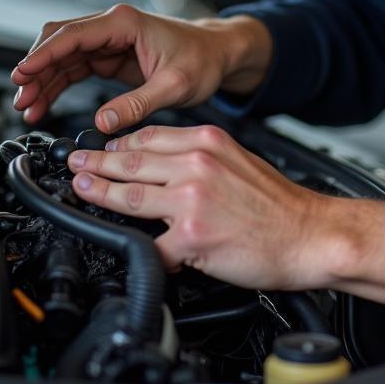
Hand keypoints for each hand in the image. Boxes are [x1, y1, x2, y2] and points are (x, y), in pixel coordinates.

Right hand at [10, 6, 271, 131]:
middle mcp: (112, 27)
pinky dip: (56, 86)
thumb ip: (139, 103)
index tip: (22, 74)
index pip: (73, 35)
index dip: (44, 54)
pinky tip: (43, 105)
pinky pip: (73, 69)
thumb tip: (104, 122)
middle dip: (36, 69)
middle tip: (21, 99)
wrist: (218, 54)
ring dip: (42, 81)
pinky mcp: (108, 58)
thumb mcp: (175, 85)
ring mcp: (108, 42)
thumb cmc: (203, 60)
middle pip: (59, 41)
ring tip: (27, 109)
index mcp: (125, 23)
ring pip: (61, 57)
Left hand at [67, 123, 384, 298]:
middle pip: (132, 162)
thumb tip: (163, 168)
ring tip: (81, 190)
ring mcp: (191, 199)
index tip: (102, 148)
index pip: (150, 136)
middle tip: (74, 164)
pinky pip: (152, 243)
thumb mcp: (238, 160)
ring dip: (99, 195)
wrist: (309, 233)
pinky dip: (138, 247)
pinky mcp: (191, 236)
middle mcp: (197, 163)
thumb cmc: (278, 204)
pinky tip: (122, 247)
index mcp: (208, 141)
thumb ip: (199, 159)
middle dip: (96, 164)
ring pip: (130, 196)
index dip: (119, 144)